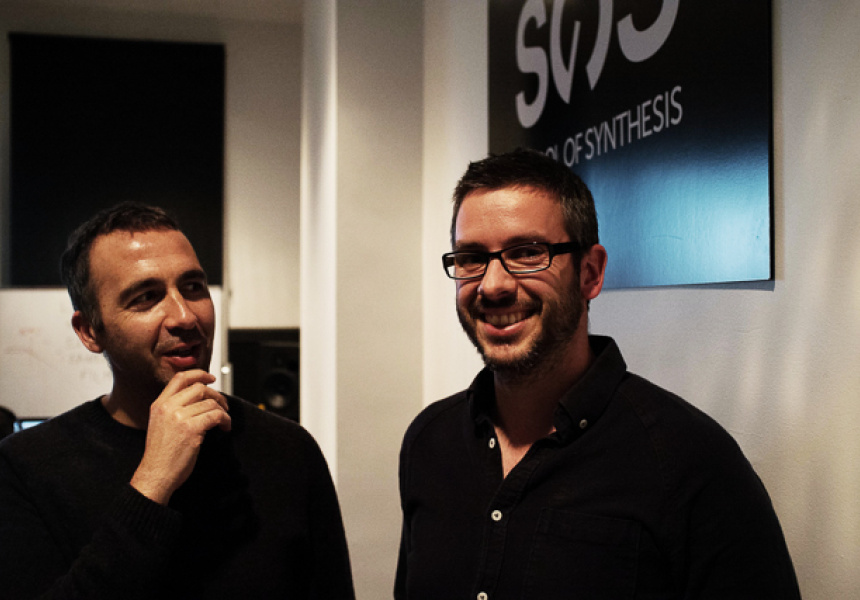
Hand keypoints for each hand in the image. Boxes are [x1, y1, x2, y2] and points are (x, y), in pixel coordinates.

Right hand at [130, 370, 231, 504]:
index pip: (180, 378)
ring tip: (224, 421)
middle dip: (216, 395)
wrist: (155, 475)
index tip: (211, 378)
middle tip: (223, 406)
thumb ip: (174, 409)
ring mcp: (179, 417)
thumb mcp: (160, 424)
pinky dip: (225, 420)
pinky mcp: (191, 429)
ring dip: (223, 411)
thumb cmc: (160, 454)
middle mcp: (168, 407)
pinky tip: (225, 428)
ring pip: (211, 403)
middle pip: (200, 388)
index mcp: (159, 404)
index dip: (199, 374)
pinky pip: (216, 416)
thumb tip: (199, 399)